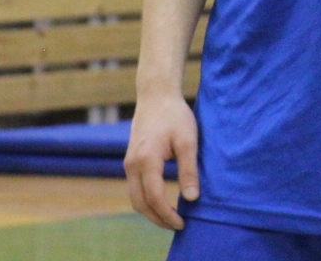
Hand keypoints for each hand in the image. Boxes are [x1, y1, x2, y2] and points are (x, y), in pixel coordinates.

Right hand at [124, 92, 199, 229]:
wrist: (156, 95)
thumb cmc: (175, 115)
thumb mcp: (187, 141)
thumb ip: (189, 170)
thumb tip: (192, 199)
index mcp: (147, 160)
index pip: (155, 197)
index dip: (168, 215)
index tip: (182, 223)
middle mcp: (132, 164)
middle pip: (140, 203)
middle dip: (157, 219)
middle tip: (177, 225)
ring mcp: (128, 162)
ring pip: (135, 198)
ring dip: (150, 211)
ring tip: (170, 217)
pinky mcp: (130, 160)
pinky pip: (135, 188)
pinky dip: (146, 200)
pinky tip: (162, 202)